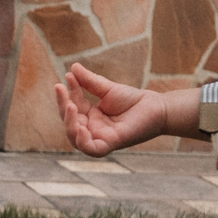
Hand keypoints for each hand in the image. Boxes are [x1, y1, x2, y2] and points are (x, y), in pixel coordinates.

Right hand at [55, 62, 180, 154]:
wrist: (156, 107)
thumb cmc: (133, 100)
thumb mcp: (107, 89)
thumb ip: (89, 81)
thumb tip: (73, 68)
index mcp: (90, 117)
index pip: (70, 107)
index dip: (66, 94)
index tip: (68, 76)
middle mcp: (92, 129)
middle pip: (69, 123)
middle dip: (62, 107)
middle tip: (61, 89)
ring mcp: (100, 137)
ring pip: (75, 138)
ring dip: (68, 123)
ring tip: (69, 106)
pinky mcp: (111, 144)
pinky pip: (91, 149)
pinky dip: (83, 141)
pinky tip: (80, 127)